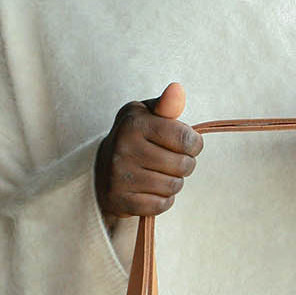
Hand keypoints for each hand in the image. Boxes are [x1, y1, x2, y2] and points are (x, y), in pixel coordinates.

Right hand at [95, 81, 203, 219]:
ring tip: (160, 173)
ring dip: (174, 182)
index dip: (194, 144)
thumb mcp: (147, 114)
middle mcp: (123, 149)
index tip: (186, 143)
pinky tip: (151, 189)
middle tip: (171, 160)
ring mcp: (120, 177)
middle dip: (185, 164)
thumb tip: (177, 89)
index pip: (186, 139)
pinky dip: (163, 199)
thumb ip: (167, 105)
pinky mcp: (120, 201)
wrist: (100, 168)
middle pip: (183, 165)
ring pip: (173, 186)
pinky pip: (162, 205)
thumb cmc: (135, 137)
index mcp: (134, 123)